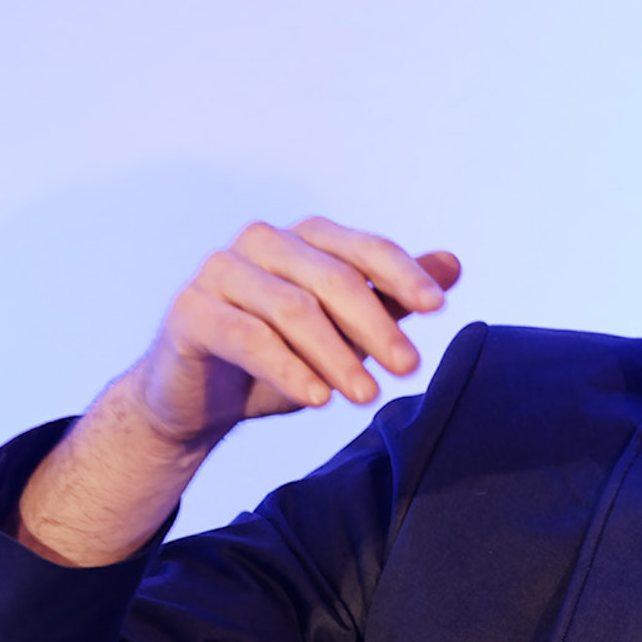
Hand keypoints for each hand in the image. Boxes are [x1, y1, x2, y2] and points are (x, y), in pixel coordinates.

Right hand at [14, 217, 457, 567]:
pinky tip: (317, 399)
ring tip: (367, 396)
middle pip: (332, 278)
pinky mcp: (190, 311)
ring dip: (337, 355)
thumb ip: (392, 299)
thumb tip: (452, 264)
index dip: (403, 274)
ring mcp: (221, 272)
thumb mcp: (344, 333)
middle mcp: (262, 243)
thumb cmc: (277, 360)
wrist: (199, 401)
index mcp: (304, 240)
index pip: (363, 248)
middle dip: (377, 325)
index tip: (440, 306)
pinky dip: (288, 369)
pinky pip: (247, 337)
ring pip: (292, 307)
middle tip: (410, 368)